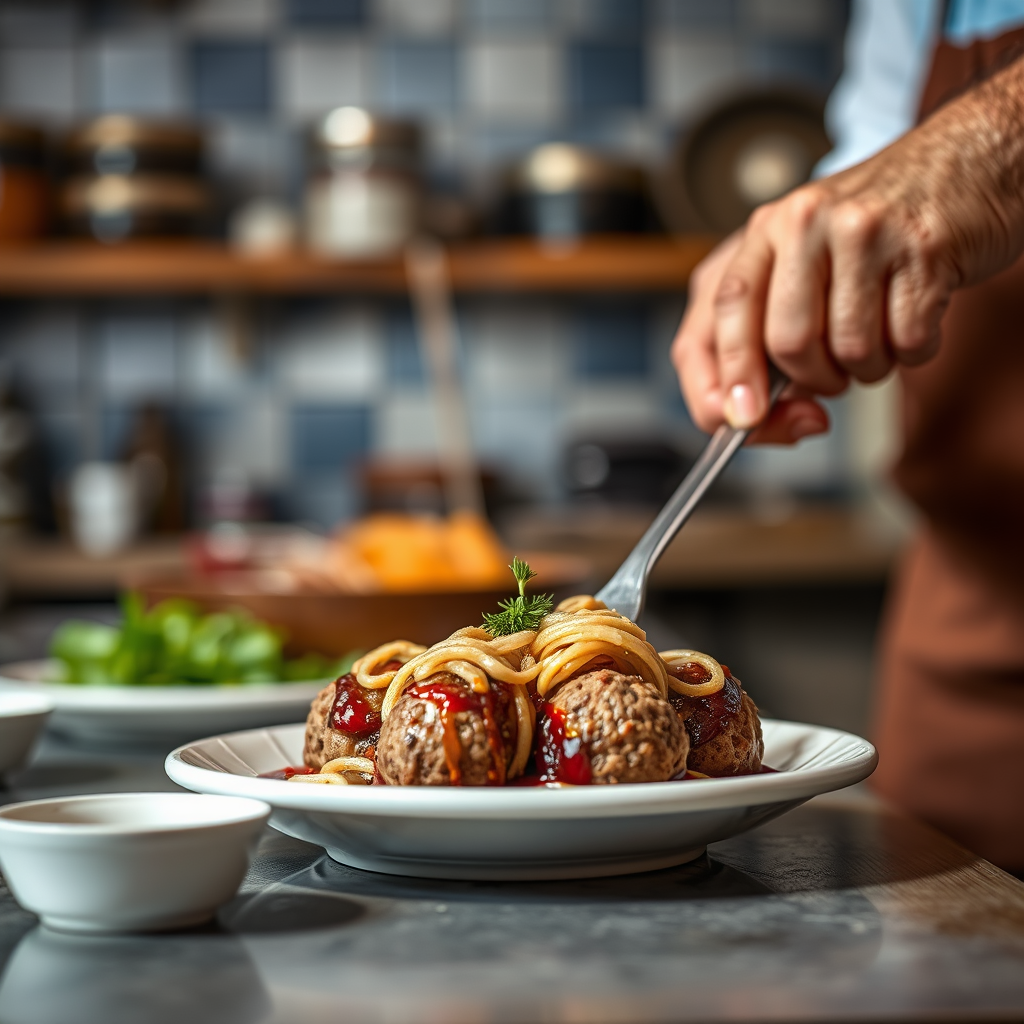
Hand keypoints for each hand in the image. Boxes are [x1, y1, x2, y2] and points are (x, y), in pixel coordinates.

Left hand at [672, 54, 1023, 442]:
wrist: (968, 159)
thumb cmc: (876, 227)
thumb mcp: (801, 263)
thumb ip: (764, 334)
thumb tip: (750, 420)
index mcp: (764, 230)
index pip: (723, 311)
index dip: (727, 377)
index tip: (741, 421)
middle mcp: (805, 222)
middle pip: (787, 344)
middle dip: (813, 381)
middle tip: (832, 375)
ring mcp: (863, 231)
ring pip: (849, 351)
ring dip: (867, 368)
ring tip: (878, 333)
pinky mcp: (922, 247)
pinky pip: (907, 342)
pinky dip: (913, 352)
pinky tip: (914, 316)